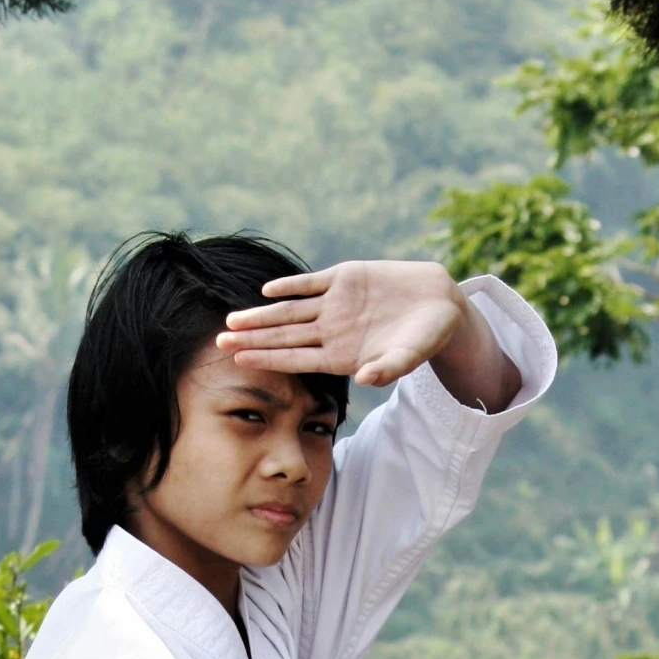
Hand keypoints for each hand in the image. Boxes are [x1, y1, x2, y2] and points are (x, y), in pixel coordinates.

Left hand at [219, 259, 463, 388]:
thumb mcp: (408, 356)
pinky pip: (311, 283)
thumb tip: (366, 380)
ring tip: (232, 319)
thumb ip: (387, 369)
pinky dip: (290, 286)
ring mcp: (335, 304)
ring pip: (290, 311)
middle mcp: (331, 331)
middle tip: (219, 341)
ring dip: (261, 315)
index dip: (267, 359)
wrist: (439, 304)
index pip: (295, 359)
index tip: (240, 361)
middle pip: (283, 337)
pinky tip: (267, 291)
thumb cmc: (424, 339)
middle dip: (252, 339)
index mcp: (340, 356)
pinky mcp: (344, 278)